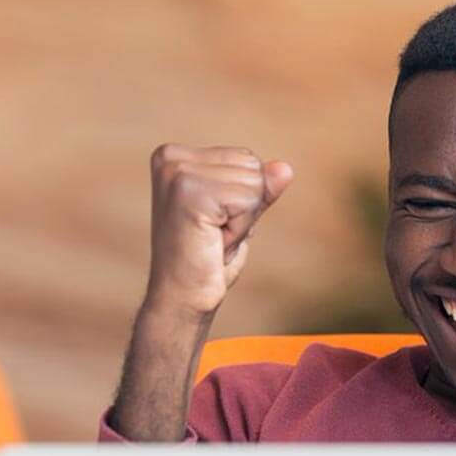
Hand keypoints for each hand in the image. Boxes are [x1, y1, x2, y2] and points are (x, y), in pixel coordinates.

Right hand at [144, 144, 294, 320]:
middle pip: (251, 165)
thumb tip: (285, 168)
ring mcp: (178, 173)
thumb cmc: (206, 259)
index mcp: (173, 156)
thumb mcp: (237, 214)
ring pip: (254, 182)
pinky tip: (212, 242)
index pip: (244, 158)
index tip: (211, 223)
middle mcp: (170, 158)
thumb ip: (259, 188)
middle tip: (212, 234)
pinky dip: (241, 229)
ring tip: (211, 238)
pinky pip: (249, 201)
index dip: (240, 198)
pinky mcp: (190, 192)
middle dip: (244, 208)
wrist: (180, 299)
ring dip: (242, 220)